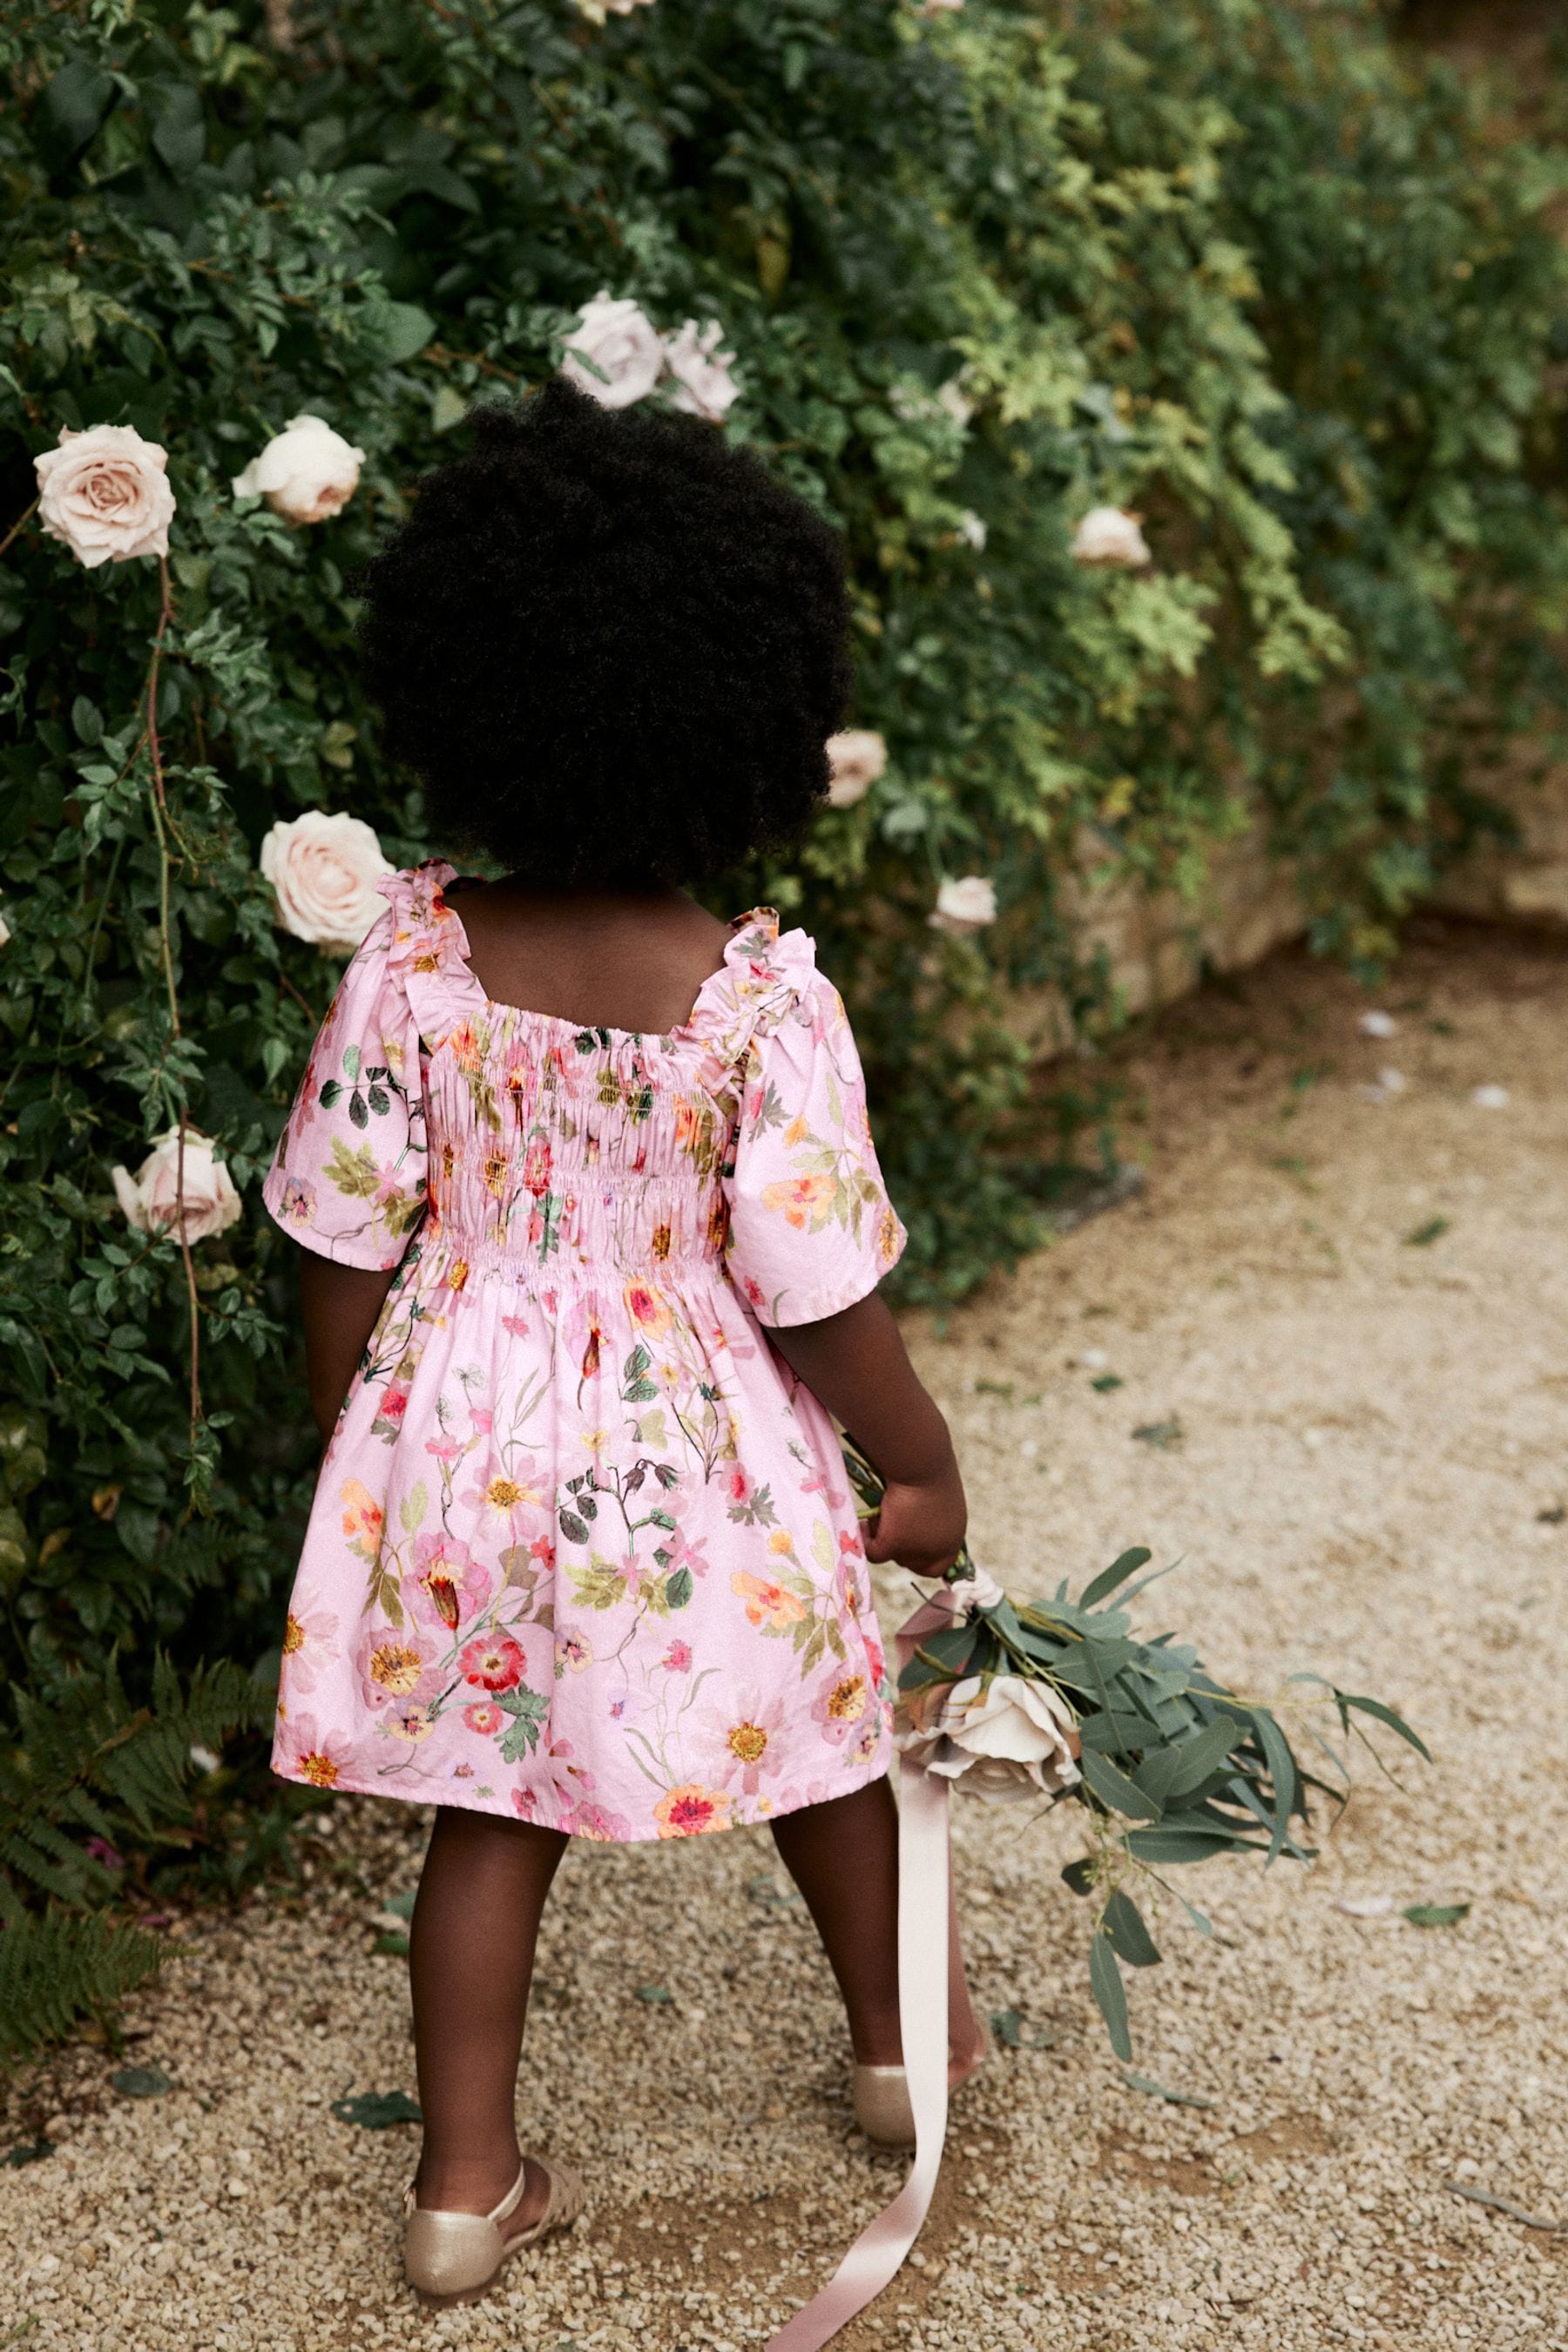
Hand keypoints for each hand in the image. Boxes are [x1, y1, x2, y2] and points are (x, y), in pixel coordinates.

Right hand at [862, 1457, 966, 1576]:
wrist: (919, 1461)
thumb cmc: (927, 1466)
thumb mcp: (932, 1493)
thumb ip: (925, 1513)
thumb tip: (901, 1521)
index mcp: (953, 1534)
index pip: (940, 1565)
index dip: (921, 1558)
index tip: (907, 1542)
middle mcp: (938, 1547)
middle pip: (912, 1562)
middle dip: (899, 1546)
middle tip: (888, 1520)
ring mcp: (917, 1549)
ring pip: (892, 1556)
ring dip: (883, 1538)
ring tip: (878, 1512)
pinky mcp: (895, 1544)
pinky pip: (874, 1553)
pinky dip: (865, 1540)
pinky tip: (862, 1522)